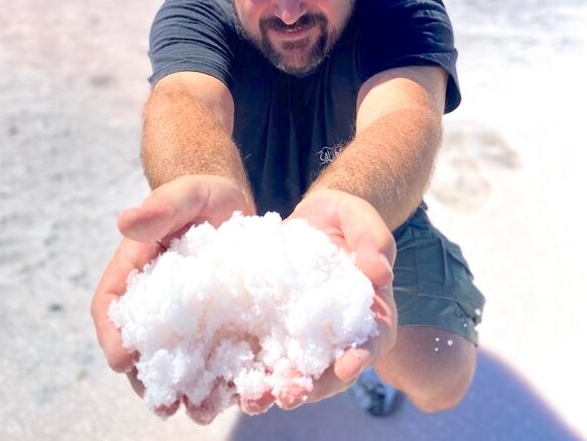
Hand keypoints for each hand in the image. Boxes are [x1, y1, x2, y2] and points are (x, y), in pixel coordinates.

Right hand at [91, 174, 254, 413]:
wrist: (227, 203)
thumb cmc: (198, 196)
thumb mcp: (183, 195)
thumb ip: (159, 208)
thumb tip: (127, 220)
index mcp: (132, 273)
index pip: (111, 309)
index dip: (113, 337)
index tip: (123, 360)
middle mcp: (153, 301)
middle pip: (140, 346)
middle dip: (149, 379)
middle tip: (165, 404)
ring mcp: (183, 315)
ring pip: (175, 359)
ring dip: (184, 387)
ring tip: (202, 409)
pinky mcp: (214, 320)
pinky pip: (210, 353)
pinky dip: (218, 374)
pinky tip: (234, 391)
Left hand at [273, 189, 397, 408]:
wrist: (309, 218)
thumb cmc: (342, 216)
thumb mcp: (358, 216)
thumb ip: (374, 239)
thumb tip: (381, 273)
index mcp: (369, 310)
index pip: (373, 340)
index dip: (362, 356)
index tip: (347, 366)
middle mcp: (338, 331)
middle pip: (332, 369)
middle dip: (312, 386)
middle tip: (288, 395)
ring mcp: (304, 333)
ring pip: (296, 370)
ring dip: (276, 389)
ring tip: (255, 398)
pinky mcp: (274, 327)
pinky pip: (265, 353)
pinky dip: (251, 370)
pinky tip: (232, 379)